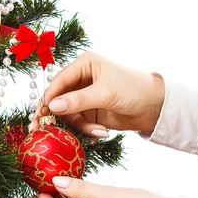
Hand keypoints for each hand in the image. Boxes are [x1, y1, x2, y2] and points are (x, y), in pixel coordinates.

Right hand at [30, 51, 164, 135]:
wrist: (155, 107)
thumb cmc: (133, 90)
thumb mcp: (105, 93)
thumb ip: (78, 100)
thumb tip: (52, 106)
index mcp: (84, 65)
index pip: (59, 81)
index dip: (49, 97)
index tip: (42, 113)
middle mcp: (81, 79)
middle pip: (58, 99)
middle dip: (57, 115)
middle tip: (42, 128)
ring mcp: (84, 97)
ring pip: (67, 114)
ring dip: (79, 125)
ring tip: (97, 130)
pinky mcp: (89, 112)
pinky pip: (78, 123)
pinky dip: (87, 130)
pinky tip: (101, 132)